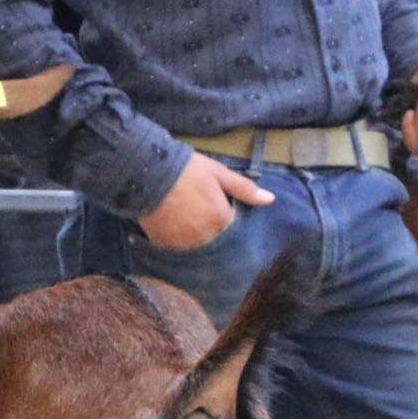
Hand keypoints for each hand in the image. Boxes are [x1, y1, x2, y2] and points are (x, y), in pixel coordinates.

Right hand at [137, 150, 274, 249]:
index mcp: (221, 219)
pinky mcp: (164, 244)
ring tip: (188, 220)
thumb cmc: (187, 170)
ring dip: (196, 237)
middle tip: (200, 212)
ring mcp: (183, 243)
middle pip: (216, 239)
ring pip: (197, 246)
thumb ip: (244, 189)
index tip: (218, 206)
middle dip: (212, 229)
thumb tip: (271, 200)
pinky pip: (177, 248)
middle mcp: (205, 236)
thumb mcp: (219, 174)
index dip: (226, 217)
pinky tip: (174, 227)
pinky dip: (178, 240)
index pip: (233, 228)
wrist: (146, 171)